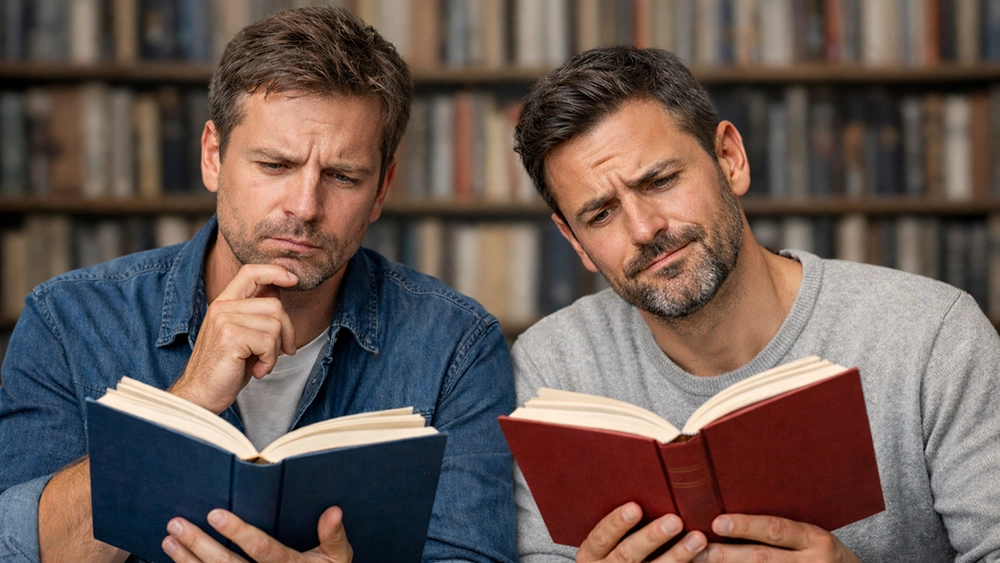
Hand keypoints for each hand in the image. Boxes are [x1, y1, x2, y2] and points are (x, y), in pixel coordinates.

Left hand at [161, 507, 351, 562]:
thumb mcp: (338, 557)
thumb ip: (334, 536)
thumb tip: (333, 511)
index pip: (262, 550)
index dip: (238, 533)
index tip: (215, 514)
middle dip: (199, 544)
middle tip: (178, 523)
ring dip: (188, 559)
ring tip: (169, 538)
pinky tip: (177, 559)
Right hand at [170, 264, 297, 413]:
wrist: (201, 395)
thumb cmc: (225, 369)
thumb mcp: (243, 336)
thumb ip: (256, 314)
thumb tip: (277, 291)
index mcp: (224, 303)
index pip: (250, 272)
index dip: (275, 272)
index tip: (293, 279)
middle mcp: (222, 308)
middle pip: (274, 304)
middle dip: (287, 330)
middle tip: (283, 350)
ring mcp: (224, 320)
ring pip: (275, 324)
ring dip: (275, 350)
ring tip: (261, 363)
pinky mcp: (230, 337)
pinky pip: (268, 342)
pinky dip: (270, 361)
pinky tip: (257, 371)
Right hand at [575, 502, 706, 562]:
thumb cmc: (610, 549)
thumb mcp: (603, 541)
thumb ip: (616, 521)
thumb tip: (640, 480)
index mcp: (591, 554)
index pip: (601, 537)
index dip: (617, 523)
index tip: (635, 507)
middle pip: (628, 554)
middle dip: (651, 537)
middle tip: (674, 521)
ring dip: (678, 555)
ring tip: (698, 539)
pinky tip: (703, 557)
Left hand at [699, 514, 859, 561]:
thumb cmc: (822, 550)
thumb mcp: (812, 534)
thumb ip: (783, 525)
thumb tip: (736, 502)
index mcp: (814, 538)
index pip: (776, 530)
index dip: (746, 526)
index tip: (717, 523)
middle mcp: (811, 562)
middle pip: (762, 559)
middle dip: (727, 555)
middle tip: (698, 550)